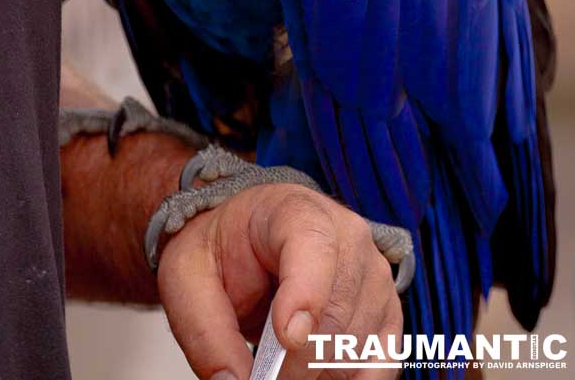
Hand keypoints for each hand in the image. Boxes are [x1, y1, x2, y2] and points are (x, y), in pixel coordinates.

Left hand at [158, 183, 402, 379]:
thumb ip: (204, 328)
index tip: (285, 337)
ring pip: (356, 346)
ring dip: (314, 374)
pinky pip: (381, 363)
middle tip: (259, 373)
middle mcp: (347, 234)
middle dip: (293, 362)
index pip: (314, 247)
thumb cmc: (221, 250)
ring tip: (277, 365)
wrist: (247, 240)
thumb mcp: (187, 277)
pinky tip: (314, 374)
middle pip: (335, 314)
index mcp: (294, 210)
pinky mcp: (386, 310)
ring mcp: (373, 273)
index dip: (305, 294)